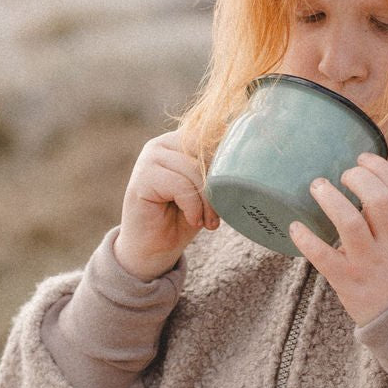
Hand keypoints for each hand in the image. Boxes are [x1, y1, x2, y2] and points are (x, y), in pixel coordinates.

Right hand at [114, 128, 219, 280]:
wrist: (152, 249)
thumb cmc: (181, 219)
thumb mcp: (205, 191)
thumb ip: (216, 170)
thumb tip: (243, 158)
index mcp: (179, 141)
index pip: (212, 138)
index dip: (227, 164)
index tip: (234, 192)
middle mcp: (162, 144)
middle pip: (204, 152)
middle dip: (219, 185)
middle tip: (218, 215)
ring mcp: (150, 158)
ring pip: (195, 170)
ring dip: (207, 202)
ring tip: (208, 222)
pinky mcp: (143, 177)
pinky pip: (181, 185)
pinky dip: (193, 207)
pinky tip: (193, 221)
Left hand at [288, 151, 387, 325]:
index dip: (380, 168)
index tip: (362, 158)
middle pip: (377, 200)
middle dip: (356, 178)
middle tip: (341, 174)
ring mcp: (368, 262)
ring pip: (350, 223)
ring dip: (330, 200)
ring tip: (317, 187)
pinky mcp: (347, 280)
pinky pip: (324, 256)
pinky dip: (306, 240)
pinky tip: (295, 226)